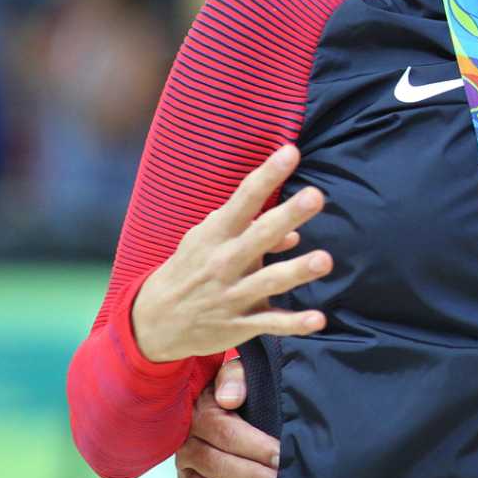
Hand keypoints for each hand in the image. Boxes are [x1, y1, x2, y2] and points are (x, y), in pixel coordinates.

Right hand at [131, 144, 330, 363]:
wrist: (152, 322)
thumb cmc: (191, 270)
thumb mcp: (207, 242)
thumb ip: (248, 230)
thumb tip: (293, 232)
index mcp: (215, 235)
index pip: (243, 200)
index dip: (267, 175)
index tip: (291, 152)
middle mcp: (224, 262)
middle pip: (259, 236)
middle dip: (287, 216)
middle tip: (316, 196)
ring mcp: (231, 295)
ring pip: (268, 281)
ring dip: (296, 271)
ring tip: (325, 260)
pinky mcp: (238, 326)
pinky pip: (269, 324)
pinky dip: (294, 324)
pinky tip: (319, 320)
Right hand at [176, 356, 280, 477]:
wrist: (219, 398)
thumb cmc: (239, 387)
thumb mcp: (238, 371)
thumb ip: (236, 377)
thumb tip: (230, 399)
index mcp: (201, 413)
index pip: (223, 431)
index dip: (253, 444)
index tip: (281, 456)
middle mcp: (188, 444)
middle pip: (214, 463)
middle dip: (248, 477)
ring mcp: (185, 470)